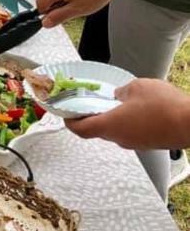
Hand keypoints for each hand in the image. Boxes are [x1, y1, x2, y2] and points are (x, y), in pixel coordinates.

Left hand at [65, 79, 189, 149]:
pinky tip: (135, 108)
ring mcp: (135, 143)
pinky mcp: (148, 143)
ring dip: (110, 117)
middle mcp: (119, 138)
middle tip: (89, 102)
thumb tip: (118, 96)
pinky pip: (130, 132)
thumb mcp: (136, 87)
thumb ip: (121, 91)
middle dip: (90, 116)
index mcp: (110, 125)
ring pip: (115, 130)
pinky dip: (126, 121)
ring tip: (114, 101)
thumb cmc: (164, 106)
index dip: (69, 122)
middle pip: (96, 129)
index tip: (65, 113)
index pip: (80, 129)